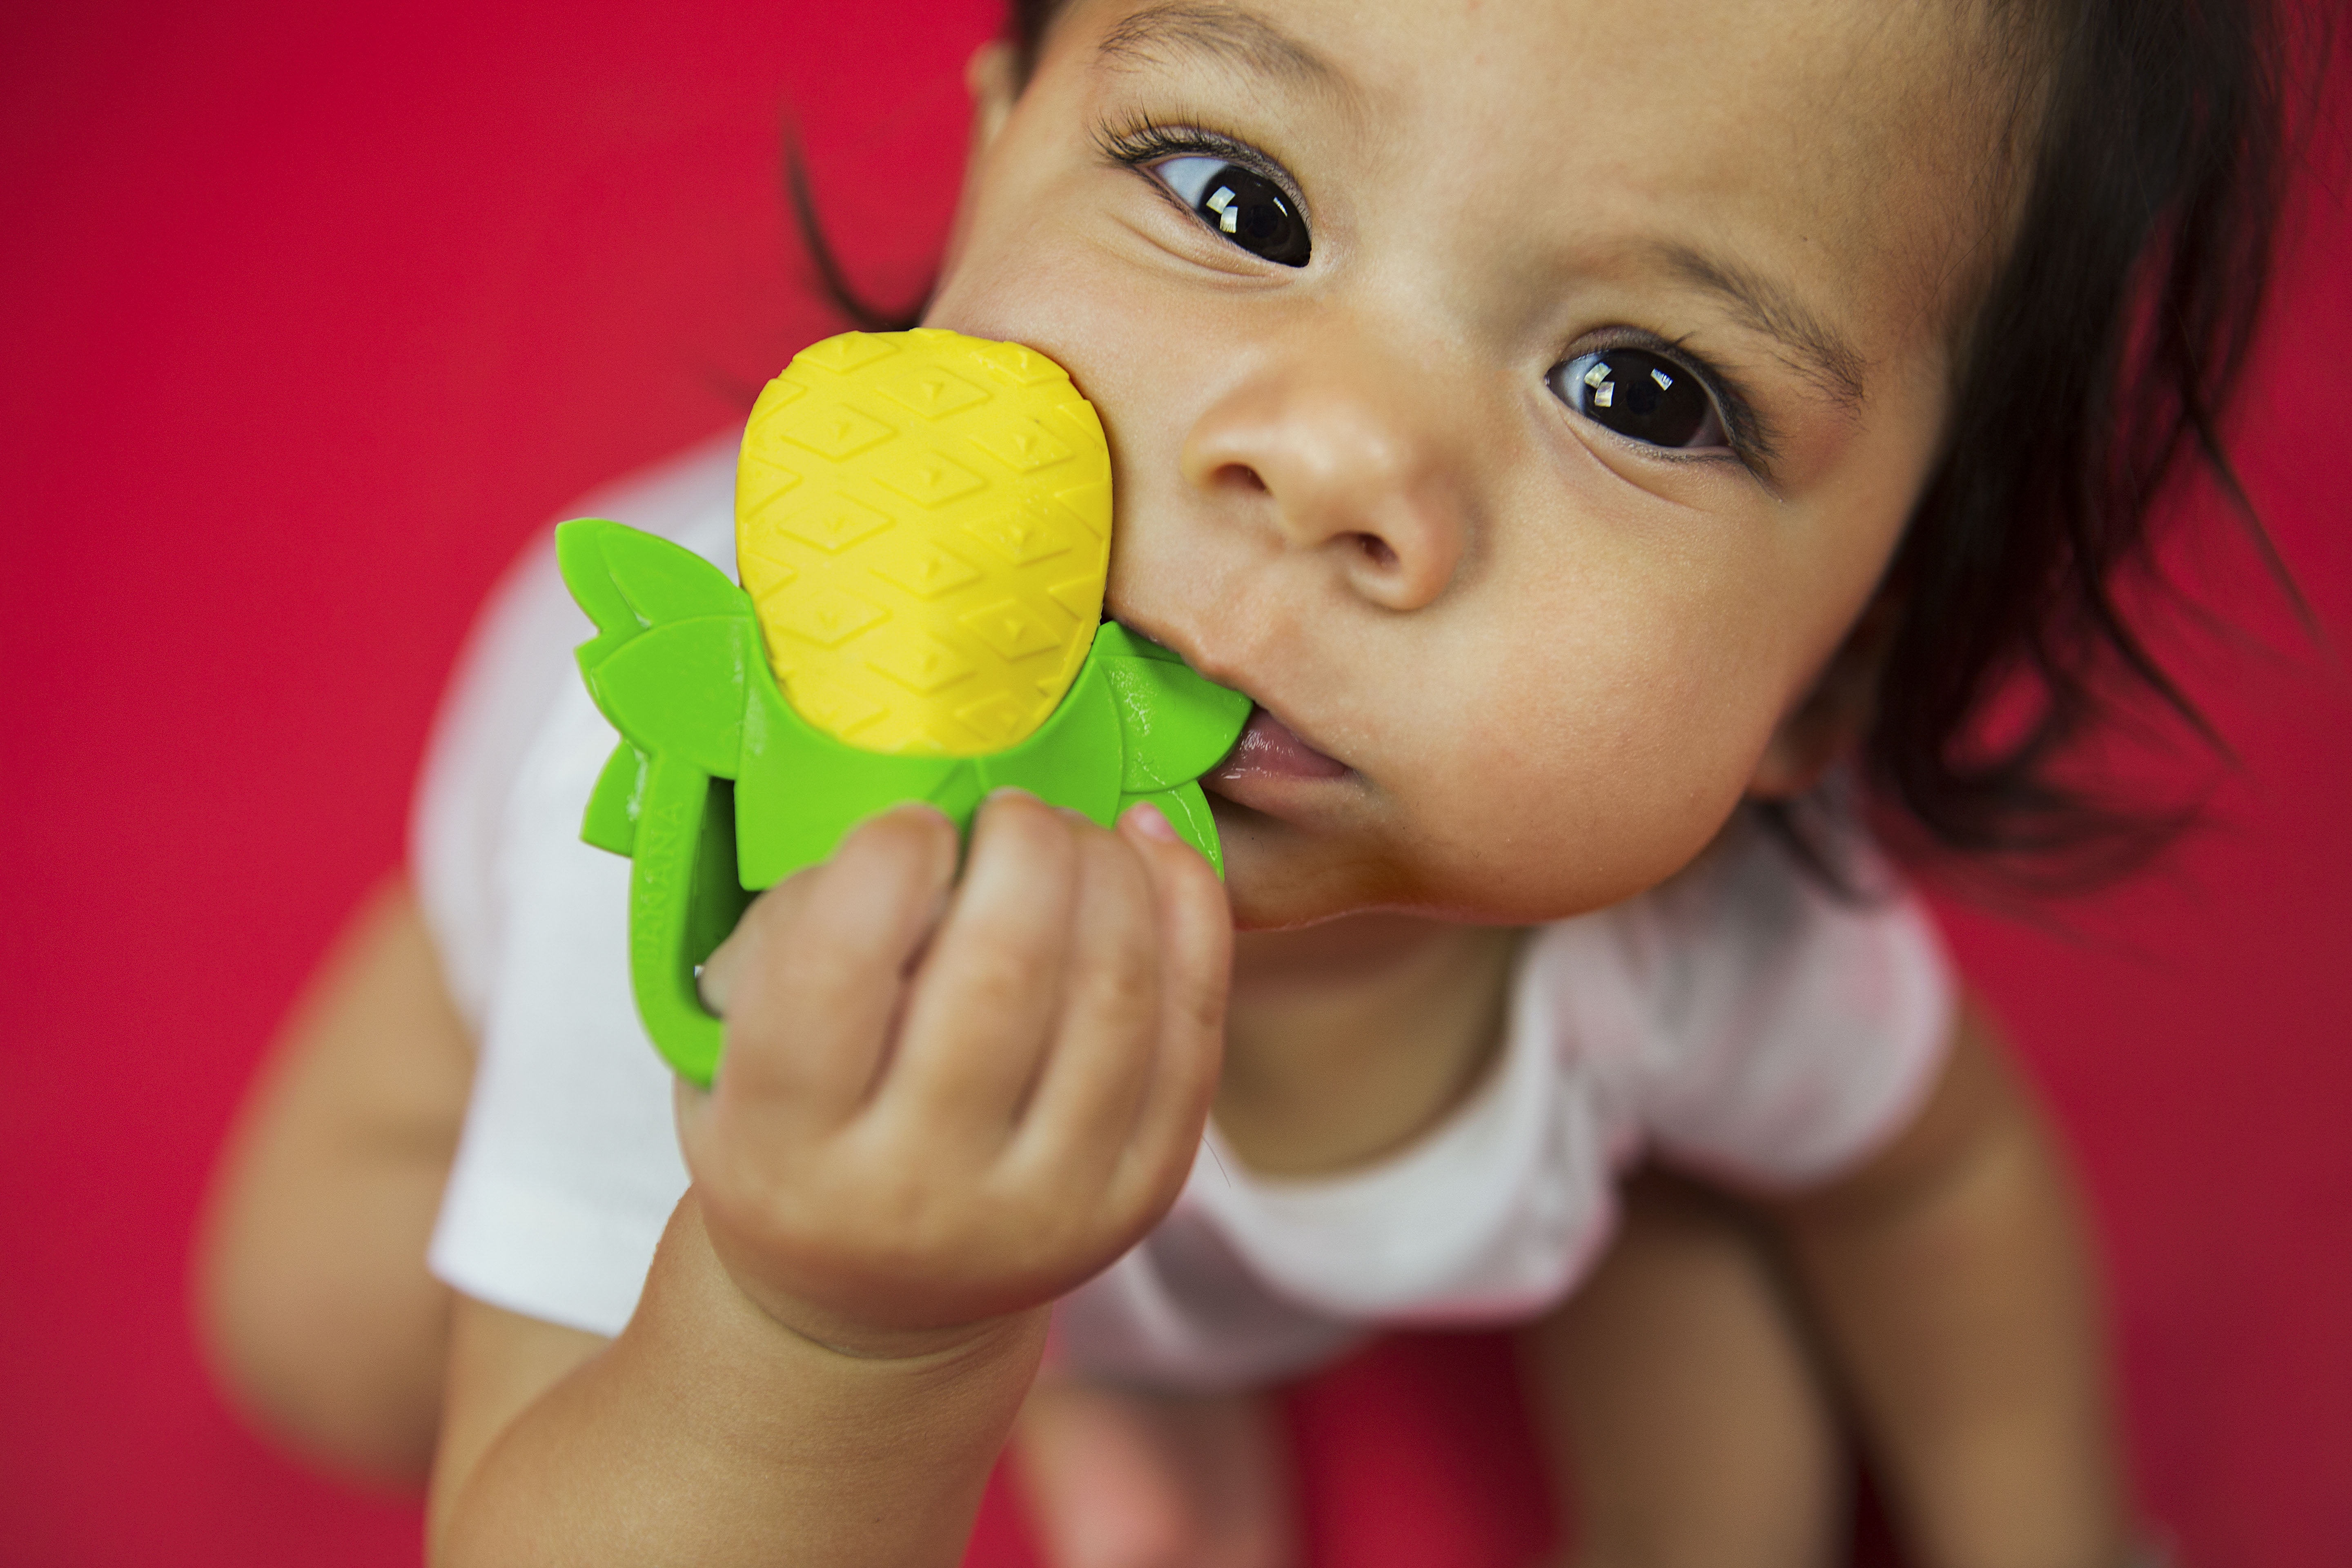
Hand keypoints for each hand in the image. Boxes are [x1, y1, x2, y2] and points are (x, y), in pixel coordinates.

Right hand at [680, 792, 1230, 1357]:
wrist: (877, 1304)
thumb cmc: (800, 1136)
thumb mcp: (736, 1055)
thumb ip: (796, 940)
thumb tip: (926, 836)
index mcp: (784, 1152)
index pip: (833, 974)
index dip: (885, 860)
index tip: (911, 824)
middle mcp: (915, 1195)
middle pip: (1000, 973)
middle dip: (1024, 848)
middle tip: (1013, 811)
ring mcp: (1045, 1208)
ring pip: (1112, 995)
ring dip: (1109, 871)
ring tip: (1076, 833)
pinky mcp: (1140, 1199)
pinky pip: (1191, 1033)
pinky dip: (1187, 915)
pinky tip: (1151, 853)